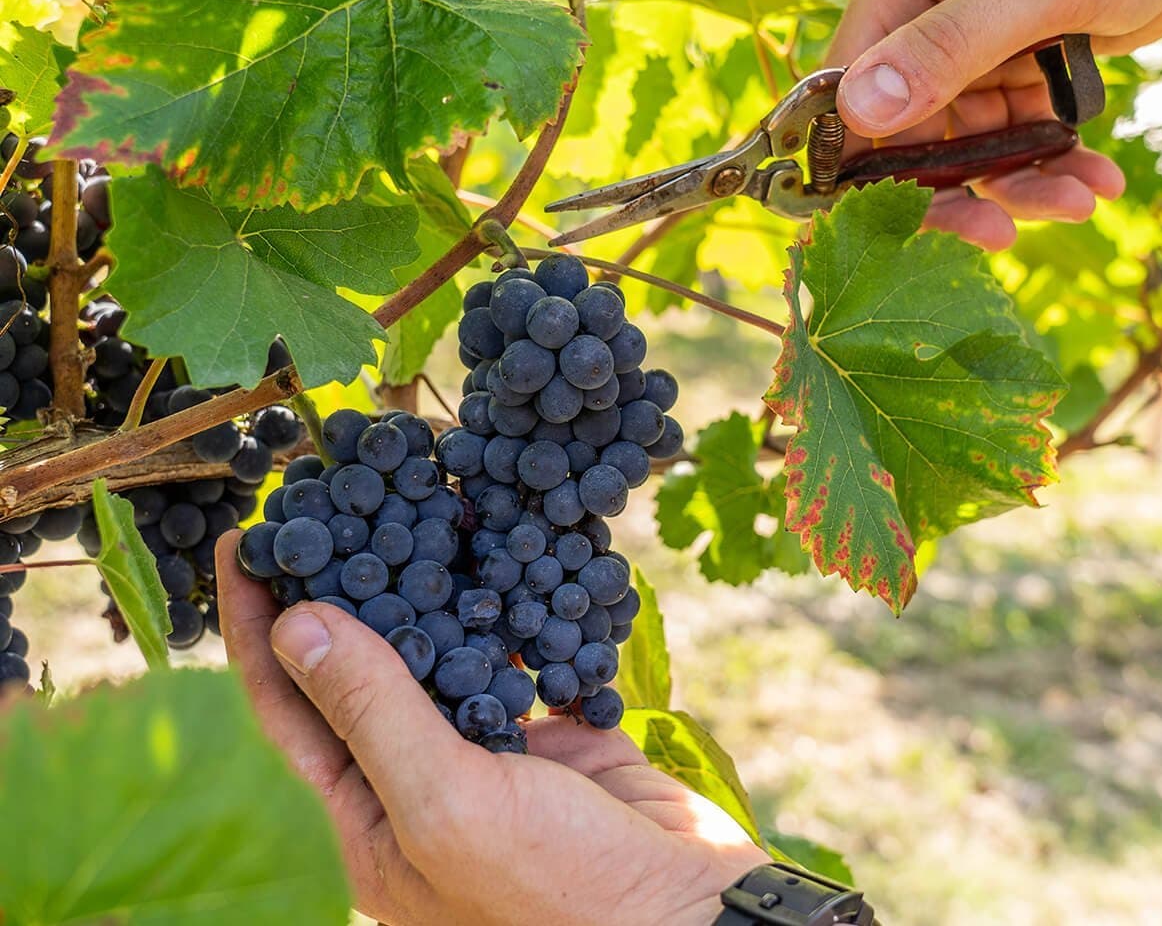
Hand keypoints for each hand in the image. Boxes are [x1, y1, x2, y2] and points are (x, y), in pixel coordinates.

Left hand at [215, 531, 767, 925]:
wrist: (692, 916)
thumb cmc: (559, 890)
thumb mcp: (448, 805)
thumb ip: (376, 713)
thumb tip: (296, 624)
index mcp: (373, 819)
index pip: (292, 708)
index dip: (260, 625)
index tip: (244, 540)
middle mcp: (424, 782)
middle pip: (367, 668)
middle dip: (347, 586)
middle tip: (332, 503)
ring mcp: (496, 756)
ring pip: (449, 652)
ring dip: (436, 585)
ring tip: (418, 508)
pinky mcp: (561, 736)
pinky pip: (526, 655)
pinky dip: (520, 605)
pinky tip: (513, 553)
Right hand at [829, 0, 1161, 248]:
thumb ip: (947, 47)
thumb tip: (859, 110)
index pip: (848, 87)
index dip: (860, 159)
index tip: (893, 218)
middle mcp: (922, 21)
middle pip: (908, 135)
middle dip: (956, 187)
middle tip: (998, 234)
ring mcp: (968, 53)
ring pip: (966, 150)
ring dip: (1018, 185)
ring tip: (1078, 202)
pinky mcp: (1013, 75)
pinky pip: (1013, 142)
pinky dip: (1051, 167)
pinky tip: (1096, 180)